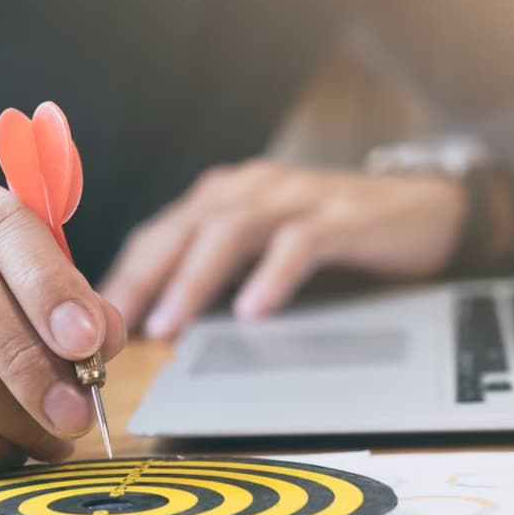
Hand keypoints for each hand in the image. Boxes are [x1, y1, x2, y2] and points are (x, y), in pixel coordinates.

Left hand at [101, 159, 465, 337]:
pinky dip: (272, 275)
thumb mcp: (265, 247)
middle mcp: (254, 189)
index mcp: (227, 197)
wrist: (422, 209)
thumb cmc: (333, 234)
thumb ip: (218, 269)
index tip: (91, 319)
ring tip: (169, 325)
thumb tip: (159, 319)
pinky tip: (253, 310)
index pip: (161, 233)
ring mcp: (298, 198)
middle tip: (112, 325)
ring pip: (232, 231)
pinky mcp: (342, 216)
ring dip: (194, 279)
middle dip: (144, 277)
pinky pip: (300, 243)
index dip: (125, 274)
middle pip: (184, 227)